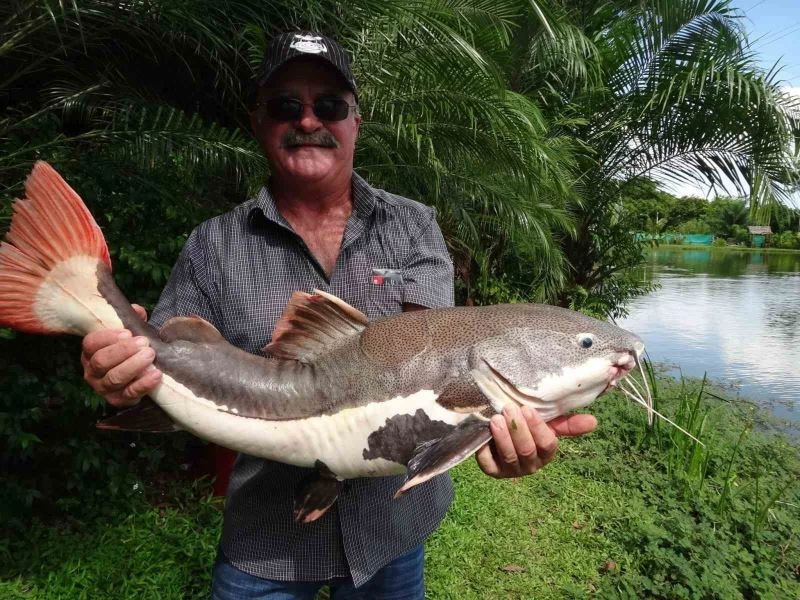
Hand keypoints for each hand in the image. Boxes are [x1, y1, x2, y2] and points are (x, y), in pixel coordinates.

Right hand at [80, 304, 161, 406]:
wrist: (137, 376)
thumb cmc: (130, 350)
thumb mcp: (128, 333)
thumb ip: (131, 320)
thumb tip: (137, 311)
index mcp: (90, 352)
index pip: (91, 344)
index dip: (108, 338)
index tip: (127, 333)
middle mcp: (92, 371)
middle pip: (102, 361)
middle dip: (123, 351)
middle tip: (143, 343)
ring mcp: (103, 388)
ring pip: (114, 378)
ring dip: (133, 366)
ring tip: (150, 354)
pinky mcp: (119, 400)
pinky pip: (130, 393)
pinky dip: (144, 384)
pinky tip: (156, 374)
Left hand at [476, 404, 596, 478]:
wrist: (498, 435)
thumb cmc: (527, 427)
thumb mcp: (546, 423)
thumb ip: (567, 423)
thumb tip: (595, 421)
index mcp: (546, 453)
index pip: (547, 445)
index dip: (538, 428)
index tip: (527, 409)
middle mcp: (531, 465)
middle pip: (527, 450)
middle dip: (518, 429)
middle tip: (508, 408)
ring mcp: (510, 470)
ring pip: (509, 456)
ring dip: (503, 436)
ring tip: (496, 419)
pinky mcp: (492, 471)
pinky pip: (488, 463)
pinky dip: (486, 448)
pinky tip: (484, 432)